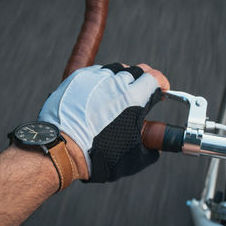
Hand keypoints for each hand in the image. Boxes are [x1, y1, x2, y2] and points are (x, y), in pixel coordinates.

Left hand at [39, 63, 169, 181]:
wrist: (63, 150)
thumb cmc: (99, 156)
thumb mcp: (134, 156)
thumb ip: (151, 146)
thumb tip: (156, 145)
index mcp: (133, 99)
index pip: (154, 77)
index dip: (161, 82)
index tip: (162, 89)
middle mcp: (115, 83)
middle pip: (137, 70)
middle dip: (144, 79)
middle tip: (142, 90)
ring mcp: (95, 78)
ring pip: (116, 68)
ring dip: (123, 78)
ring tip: (120, 91)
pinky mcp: (79, 78)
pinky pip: (97, 71)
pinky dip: (103, 78)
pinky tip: (101, 91)